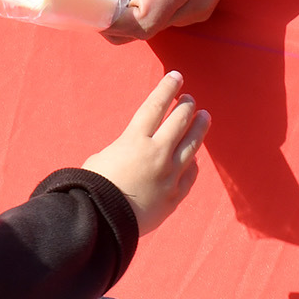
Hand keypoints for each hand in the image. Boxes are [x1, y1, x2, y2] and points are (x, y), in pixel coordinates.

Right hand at [81, 73, 208, 235]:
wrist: (103, 221)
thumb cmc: (93, 187)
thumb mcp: (101, 158)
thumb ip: (122, 150)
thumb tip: (134, 153)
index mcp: (134, 139)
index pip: (155, 105)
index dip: (167, 88)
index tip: (176, 76)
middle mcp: (156, 153)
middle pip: (179, 121)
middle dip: (186, 106)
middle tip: (190, 100)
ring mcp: (169, 174)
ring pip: (192, 145)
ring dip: (199, 128)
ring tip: (205, 117)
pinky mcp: (175, 195)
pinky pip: (190, 174)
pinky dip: (192, 162)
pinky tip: (194, 158)